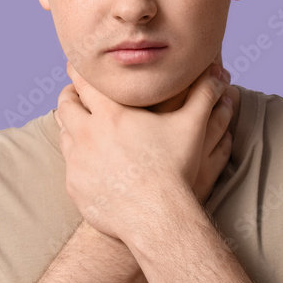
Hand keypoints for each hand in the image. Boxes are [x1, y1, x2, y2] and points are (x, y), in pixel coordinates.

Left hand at [53, 60, 235, 242]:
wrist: (157, 217)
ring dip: (71, 126)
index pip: (83, 81)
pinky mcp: (75, 187)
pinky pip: (69, 166)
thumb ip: (203, 95)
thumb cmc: (175, 170)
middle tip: (76, 94)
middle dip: (70, 96)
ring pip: (64, 134)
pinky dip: (76, 158)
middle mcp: (87, 134)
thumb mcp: (192, 127)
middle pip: (66, 105)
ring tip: (83, 125)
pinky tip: (90, 160)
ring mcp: (78, 162)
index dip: (80, 71)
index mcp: (110, 114)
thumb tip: (218, 73)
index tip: (80, 65)